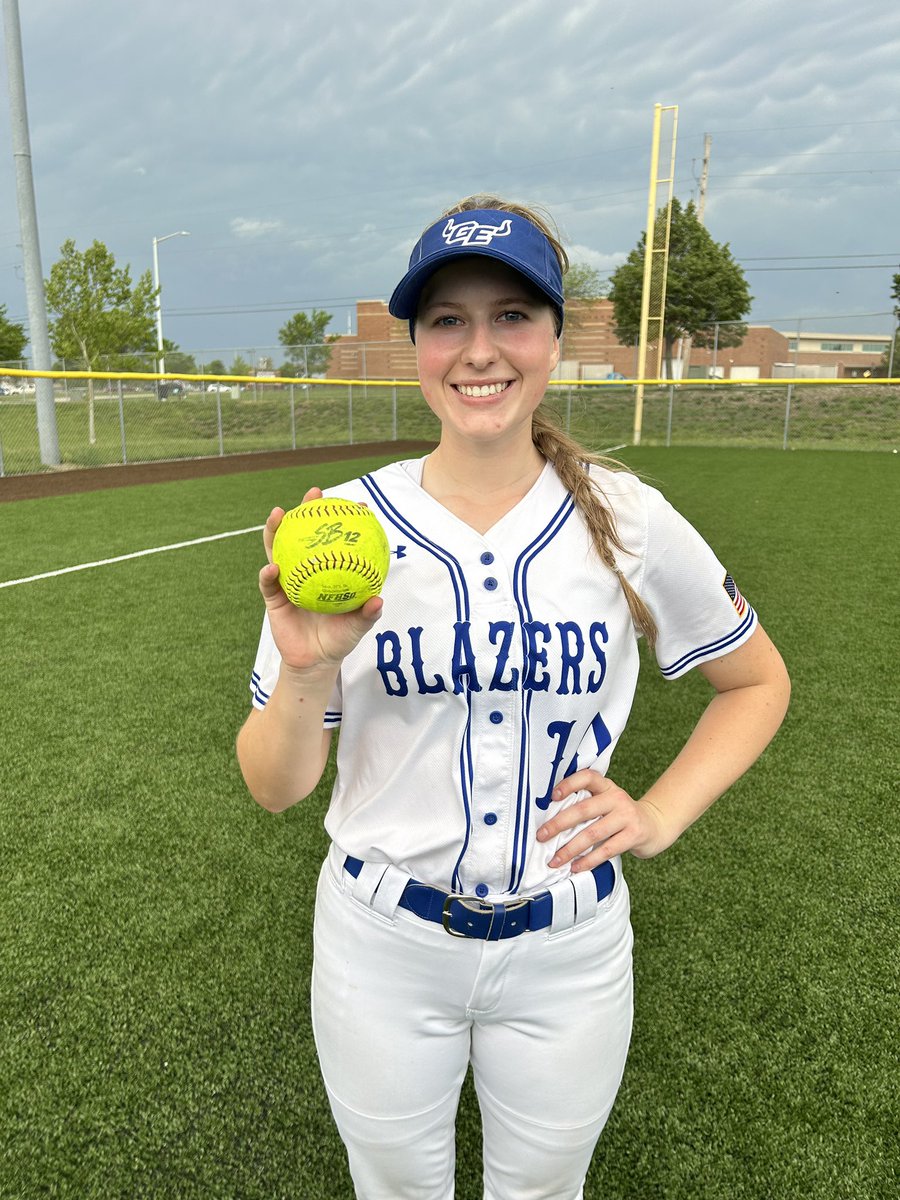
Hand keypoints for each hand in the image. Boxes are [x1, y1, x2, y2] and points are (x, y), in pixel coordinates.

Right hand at [258, 487, 382, 670]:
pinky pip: (269, 583)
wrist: (315, 661)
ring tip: (278, 513)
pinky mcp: (273, 597)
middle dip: (307, 510)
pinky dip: (269, 574)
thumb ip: (366, 615)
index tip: (358, 505)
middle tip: (313, 494)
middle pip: (305, 534)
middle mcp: (308, 568)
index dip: (346, 520)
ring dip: (276, 530)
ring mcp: (288, 579)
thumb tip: (378, 600)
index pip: (337, 540)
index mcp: (329, 570)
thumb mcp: (357, 627)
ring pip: (279, 549)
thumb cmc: (339, 639)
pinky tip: (273, 567)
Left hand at [535, 770, 668, 870]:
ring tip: (555, 859)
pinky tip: (575, 867)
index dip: (569, 784)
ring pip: (592, 833)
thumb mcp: (607, 802)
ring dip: (570, 848)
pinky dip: (588, 860)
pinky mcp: (634, 835)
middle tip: (541, 835)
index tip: (552, 796)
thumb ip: (586, 804)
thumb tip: (550, 820)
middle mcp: (616, 797)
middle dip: (559, 824)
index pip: (587, 777)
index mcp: (606, 786)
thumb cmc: (620, 815)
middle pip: (584, 809)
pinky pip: (606, 849)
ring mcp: (626, 816)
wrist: (655, 825)